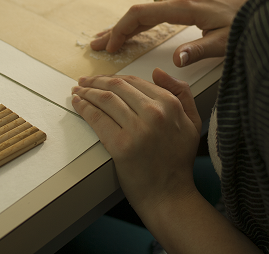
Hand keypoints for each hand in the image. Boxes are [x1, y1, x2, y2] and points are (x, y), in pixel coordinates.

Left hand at [72, 68, 200, 214]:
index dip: (114, 77)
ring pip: (105, 99)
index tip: (102, 78)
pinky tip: (77, 103)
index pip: (135, 81)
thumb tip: (157, 72)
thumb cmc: (178, 160)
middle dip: (96, 81)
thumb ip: (181, 92)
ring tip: (77, 91)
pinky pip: (97, 118)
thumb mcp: (191, 120)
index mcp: (170, 104)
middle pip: (117, 86)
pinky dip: (83, 107)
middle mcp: (154, 112)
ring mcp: (137, 129)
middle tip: (84, 81)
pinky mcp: (121, 145)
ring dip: (87, 91)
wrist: (170, 196)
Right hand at [91, 0, 256, 65]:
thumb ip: (199, 49)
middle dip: (116, 29)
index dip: (121, 29)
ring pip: (145, 11)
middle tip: (96, 44)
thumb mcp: (224, 39)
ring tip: (109, 39)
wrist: (258, 2)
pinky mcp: (185, 0)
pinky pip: (155, 10)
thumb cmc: (243, 20)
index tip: (109, 46)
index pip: (141, 14)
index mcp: (183, 6)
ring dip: (127, 26)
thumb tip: (175, 61)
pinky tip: (135, 30)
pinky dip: (140, 22)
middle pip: (138, 12)